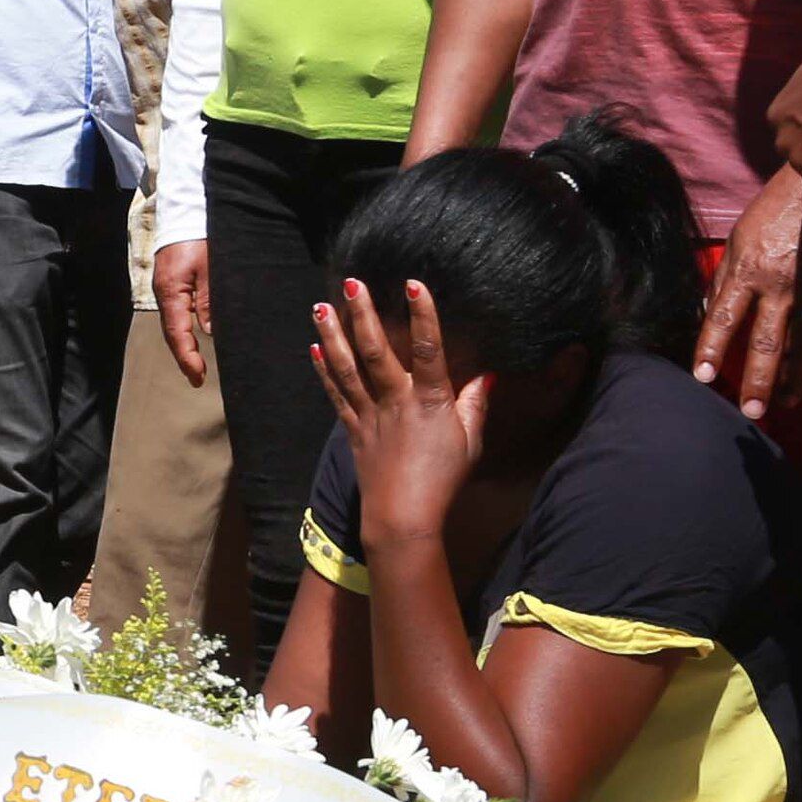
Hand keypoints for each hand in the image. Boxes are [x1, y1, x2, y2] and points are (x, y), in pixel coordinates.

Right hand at [152, 239, 213, 384]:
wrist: (186, 212)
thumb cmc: (200, 236)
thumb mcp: (211, 267)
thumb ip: (210, 299)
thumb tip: (210, 330)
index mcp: (172, 292)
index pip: (178, 333)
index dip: (187, 357)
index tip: (197, 376)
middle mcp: (165, 294)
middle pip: (172, 334)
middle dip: (184, 357)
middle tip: (197, 379)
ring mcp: (166, 290)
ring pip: (174, 325)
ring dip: (184, 346)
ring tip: (196, 366)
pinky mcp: (172, 285)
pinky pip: (177, 313)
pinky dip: (184, 330)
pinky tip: (195, 338)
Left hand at [306, 274, 483, 556]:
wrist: (403, 518)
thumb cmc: (443, 481)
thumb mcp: (470, 442)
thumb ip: (475, 405)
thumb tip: (488, 374)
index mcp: (430, 401)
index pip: (428, 349)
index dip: (422, 315)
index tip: (413, 284)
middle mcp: (396, 401)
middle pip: (375, 351)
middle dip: (362, 314)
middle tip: (351, 283)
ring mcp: (370, 414)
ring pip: (347, 368)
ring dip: (332, 335)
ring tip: (319, 307)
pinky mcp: (353, 429)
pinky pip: (335, 394)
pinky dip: (324, 370)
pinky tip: (314, 348)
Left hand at [695, 169, 801, 421]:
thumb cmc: (771, 213)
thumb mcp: (736, 240)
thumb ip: (722, 279)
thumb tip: (707, 312)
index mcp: (747, 272)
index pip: (723, 318)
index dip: (711, 348)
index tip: (703, 377)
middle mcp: (778, 288)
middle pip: (766, 343)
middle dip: (758, 381)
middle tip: (752, 412)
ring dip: (794, 378)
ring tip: (786, 402)